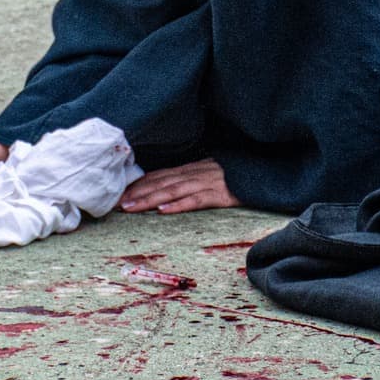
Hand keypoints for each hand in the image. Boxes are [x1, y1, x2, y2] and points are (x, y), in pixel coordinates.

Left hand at [120, 159, 239, 213]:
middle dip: (137, 193)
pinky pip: (196, 200)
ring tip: (132, 207)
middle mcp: (195, 173)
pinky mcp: (220, 194)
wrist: (263, 173)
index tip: (119, 194)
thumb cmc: (235, 176)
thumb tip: (166, 189)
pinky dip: (179, 205)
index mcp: (191, 168)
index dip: (138, 184)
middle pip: (161, 183)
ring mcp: (207, 182)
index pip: (159, 176)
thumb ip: (189, 179)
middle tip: (116, 204)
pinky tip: (164, 211)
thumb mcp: (209, 173)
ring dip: (150, 199)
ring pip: (173, 191)